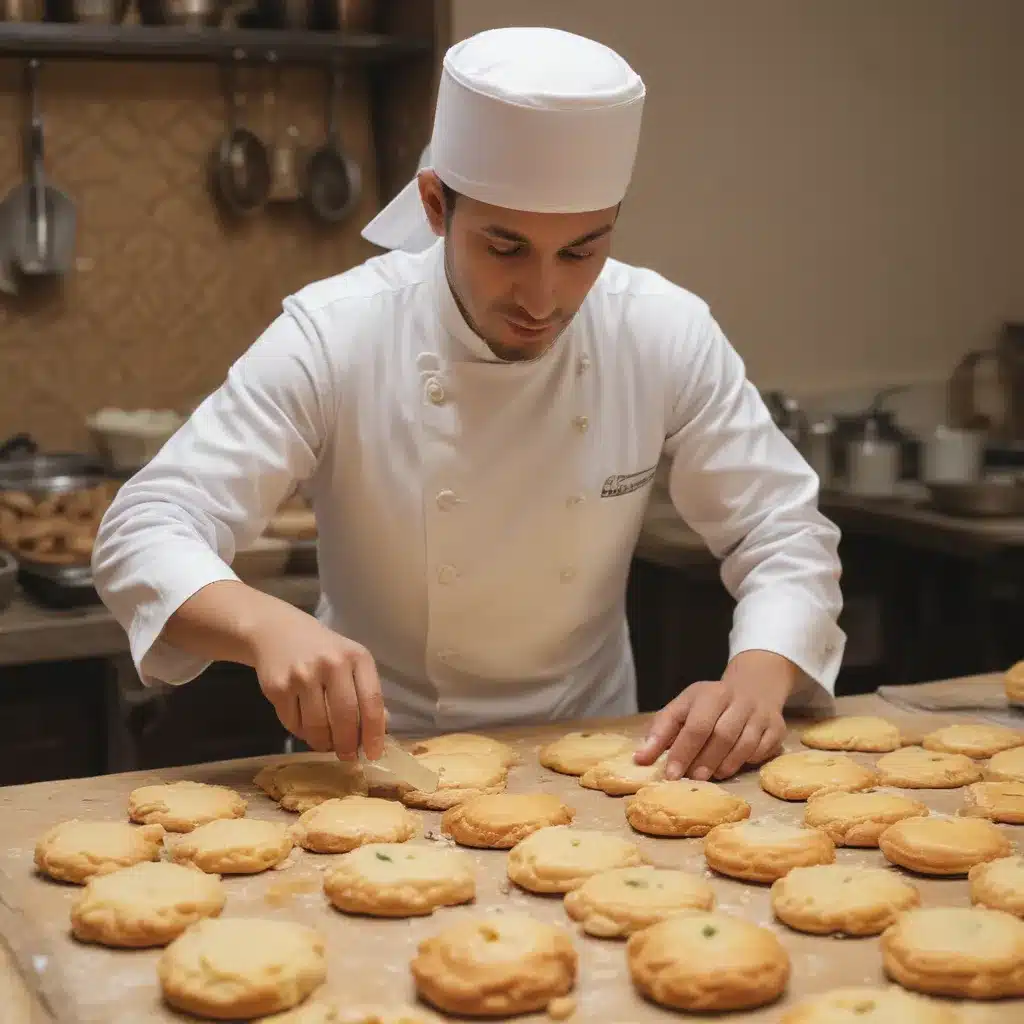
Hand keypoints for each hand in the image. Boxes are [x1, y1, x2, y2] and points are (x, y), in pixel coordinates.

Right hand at [250, 602, 386, 761]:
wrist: (277, 631)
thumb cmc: (323, 650)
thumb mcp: (351, 660)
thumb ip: (367, 691)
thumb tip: (382, 729)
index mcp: (356, 657)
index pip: (371, 701)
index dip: (374, 732)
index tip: (374, 753)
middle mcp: (331, 663)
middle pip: (344, 717)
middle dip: (348, 744)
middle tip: (348, 757)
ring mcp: (302, 675)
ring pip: (317, 726)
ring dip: (324, 743)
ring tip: (327, 744)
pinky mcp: (278, 687)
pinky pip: (294, 724)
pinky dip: (302, 733)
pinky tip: (307, 728)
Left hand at [633, 651, 796, 780]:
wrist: (754, 687)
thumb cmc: (709, 704)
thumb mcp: (683, 708)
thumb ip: (661, 732)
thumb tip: (640, 759)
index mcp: (710, 694)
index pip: (696, 725)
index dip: (682, 751)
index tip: (670, 774)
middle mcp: (738, 701)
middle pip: (722, 735)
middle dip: (704, 761)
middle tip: (691, 779)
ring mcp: (760, 714)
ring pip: (744, 745)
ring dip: (725, 765)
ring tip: (710, 776)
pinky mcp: (777, 728)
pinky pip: (762, 751)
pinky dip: (746, 762)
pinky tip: (732, 767)